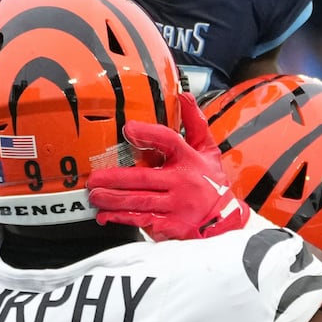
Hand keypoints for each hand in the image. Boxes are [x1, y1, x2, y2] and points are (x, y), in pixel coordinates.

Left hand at [86, 93, 250, 239]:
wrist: (227, 220)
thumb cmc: (212, 182)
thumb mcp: (208, 150)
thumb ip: (195, 123)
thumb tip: (184, 96)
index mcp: (190, 159)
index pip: (169, 142)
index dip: (148, 134)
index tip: (128, 129)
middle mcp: (182, 182)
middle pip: (143, 178)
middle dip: (115, 178)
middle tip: (94, 178)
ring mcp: (176, 206)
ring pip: (138, 201)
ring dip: (113, 199)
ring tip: (94, 195)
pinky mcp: (171, 225)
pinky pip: (142, 220)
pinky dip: (122, 218)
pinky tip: (107, 216)